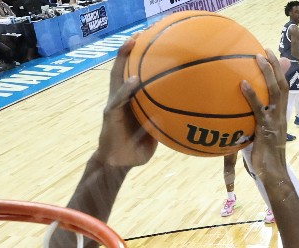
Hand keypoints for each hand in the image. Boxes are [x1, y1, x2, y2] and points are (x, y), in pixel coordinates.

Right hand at [93, 39, 155, 167]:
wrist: (118, 163)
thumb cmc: (137, 149)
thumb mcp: (155, 132)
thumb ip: (164, 120)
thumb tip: (188, 114)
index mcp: (130, 100)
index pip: (133, 74)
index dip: (140, 59)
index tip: (151, 42)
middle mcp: (121, 97)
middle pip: (122, 67)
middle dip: (128, 50)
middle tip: (139, 33)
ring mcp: (114, 104)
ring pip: (116, 76)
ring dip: (122, 59)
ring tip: (131, 43)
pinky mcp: (110, 114)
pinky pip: (118, 99)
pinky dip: (126, 89)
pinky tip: (134, 81)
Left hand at [239, 50, 289, 185]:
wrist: (273, 175)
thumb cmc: (264, 160)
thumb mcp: (259, 138)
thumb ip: (254, 125)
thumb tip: (242, 118)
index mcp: (281, 116)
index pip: (283, 90)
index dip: (278, 74)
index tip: (271, 59)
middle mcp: (280, 116)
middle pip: (282, 85)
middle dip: (275, 66)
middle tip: (265, 50)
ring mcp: (274, 121)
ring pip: (275, 91)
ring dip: (266, 72)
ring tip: (257, 57)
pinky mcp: (265, 129)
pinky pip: (258, 108)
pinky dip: (250, 95)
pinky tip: (241, 83)